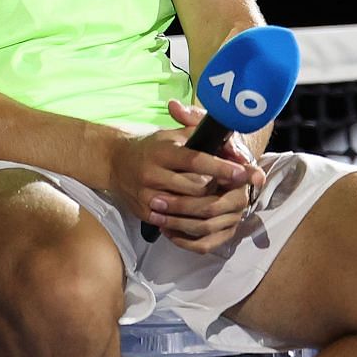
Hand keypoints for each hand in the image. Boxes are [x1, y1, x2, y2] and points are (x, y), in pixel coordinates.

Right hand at [108, 113, 253, 244]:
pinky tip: (200, 215)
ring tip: (218, 201)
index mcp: (161, 152)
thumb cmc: (152, 147)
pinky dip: (190, 220)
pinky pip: (173, 222)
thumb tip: (233, 146)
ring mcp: (146, 195)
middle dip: (218, 189)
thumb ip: (202, 136)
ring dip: (208, 206)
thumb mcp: (172, 135)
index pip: (195, 160)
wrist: (114, 162)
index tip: (242, 172)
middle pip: (196, 188)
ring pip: (187, 208)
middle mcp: (151, 173)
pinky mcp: (143, 211)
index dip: (221, 167)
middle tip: (230, 188)